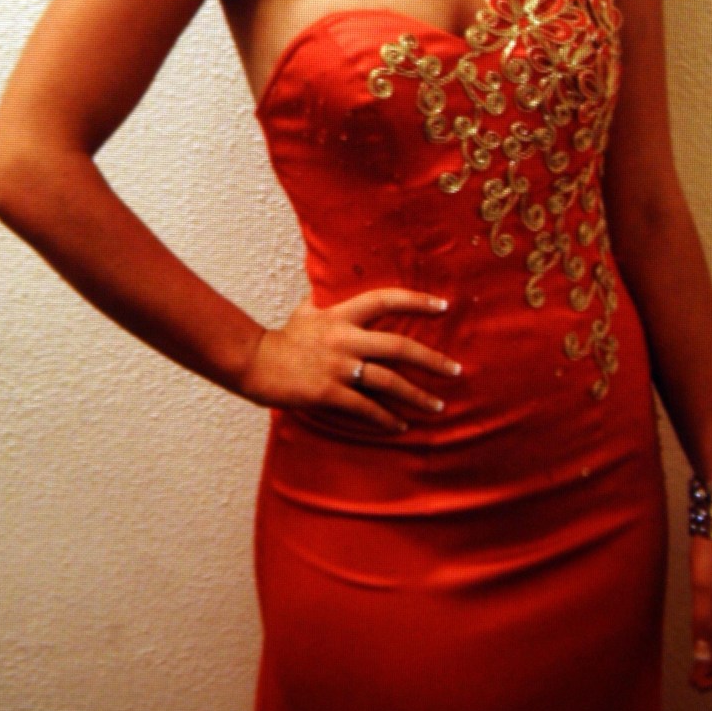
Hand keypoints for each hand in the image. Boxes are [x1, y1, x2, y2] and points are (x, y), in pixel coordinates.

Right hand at [242, 288, 461, 432]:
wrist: (254, 362)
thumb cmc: (283, 337)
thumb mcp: (307, 310)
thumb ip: (328, 300)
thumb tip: (334, 283)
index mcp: (342, 314)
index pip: (386, 299)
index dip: (417, 300)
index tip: (444, 306)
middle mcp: (345, 338)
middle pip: (399, 346)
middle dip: (432, 360)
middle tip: (456, 371)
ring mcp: (338, 367)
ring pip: (388, 381)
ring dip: (417, 396)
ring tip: (438, 406)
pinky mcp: (329, 393)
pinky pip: (365, 408)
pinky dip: (386, 419)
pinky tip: (401, 426)